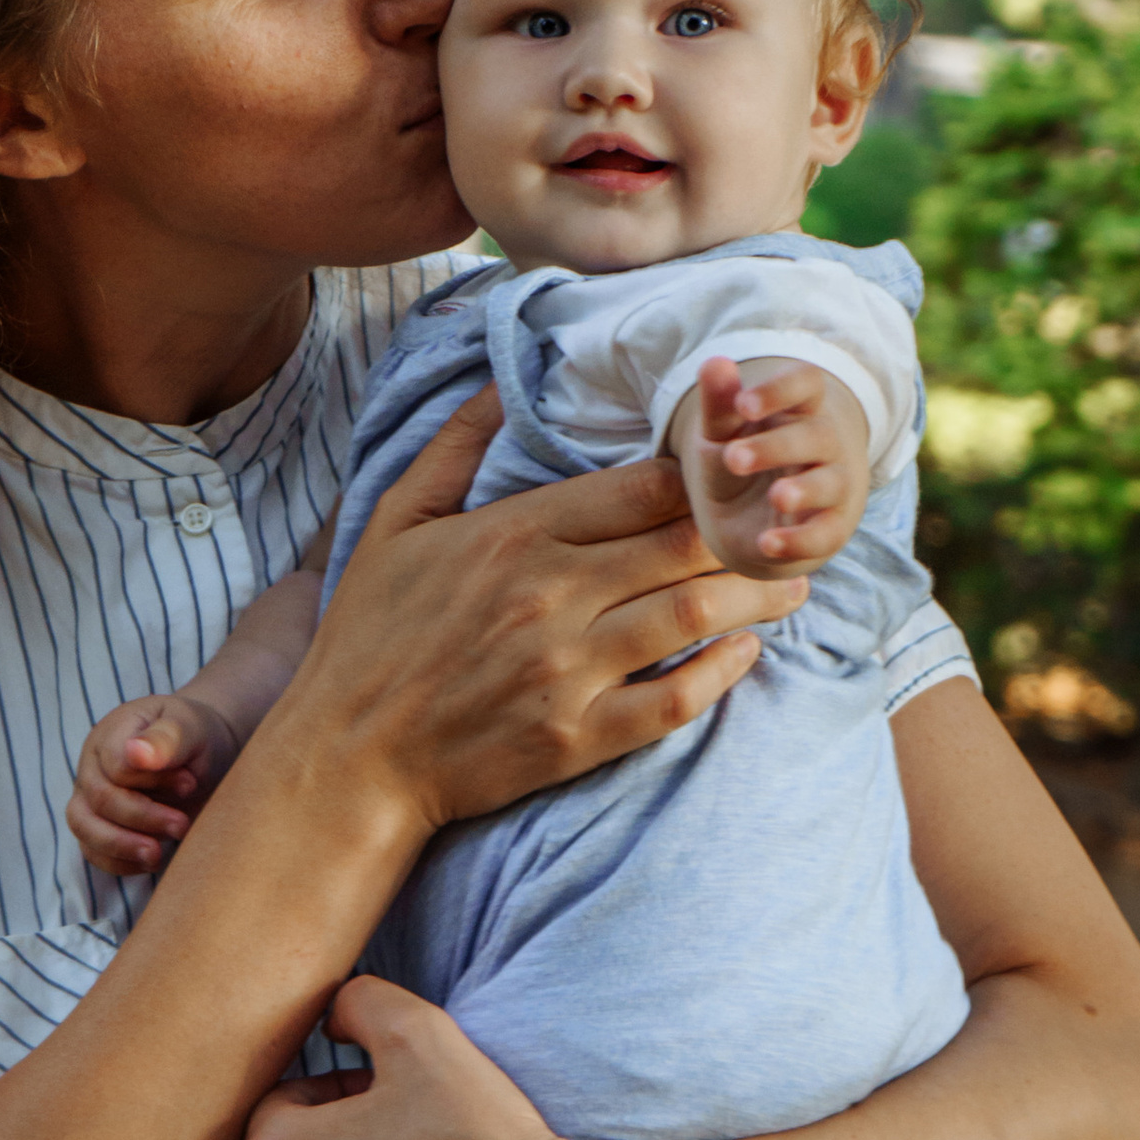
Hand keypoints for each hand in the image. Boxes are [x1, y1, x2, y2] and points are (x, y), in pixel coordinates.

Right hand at [67, 690, 241, 877]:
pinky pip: (93, 851)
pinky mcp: (98, 826)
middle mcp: (93, 766)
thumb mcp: (189, 728)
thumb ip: (165, 738)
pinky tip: (151, 861)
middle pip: (99, 799)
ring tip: (157, 855)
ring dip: (123, 846)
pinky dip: (119, 862)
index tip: (190, 784)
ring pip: (85, 828)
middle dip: (143, 817)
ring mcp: (90, 798)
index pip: (116, 765)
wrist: (201, 754)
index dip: (152, 780)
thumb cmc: (193, 736)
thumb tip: (136, 753)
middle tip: (181, 825)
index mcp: (112, 734)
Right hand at [285, 388, 807, 838]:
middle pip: (686, 545)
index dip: (702, 475)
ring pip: (696, 615)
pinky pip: (677, 699)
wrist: (347, 758)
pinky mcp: (579, 738)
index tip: (730, 475)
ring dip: (759, 596)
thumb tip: (498, 381)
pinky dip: (726, 672)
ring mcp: (568, 670)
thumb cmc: (369, 635)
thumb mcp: (394, 521)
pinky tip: (747, 652)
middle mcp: (550, 596)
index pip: (643, 487)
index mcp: (514, 534)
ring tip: (791, 585)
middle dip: (747, 532)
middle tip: (783, 528)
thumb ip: (452, 445)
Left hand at [682, 353, 870, 570]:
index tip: (742, 405)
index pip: (806, 384)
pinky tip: (768, 543)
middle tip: (734, 458)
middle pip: (818, 435)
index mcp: (798, 409)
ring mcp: (833, 487)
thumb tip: (714, 361)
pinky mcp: (831, 530)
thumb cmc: (740, 463)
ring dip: (805, 489)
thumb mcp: (721, 434)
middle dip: (777, 446)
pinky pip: (826, 534)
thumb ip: (719, 404)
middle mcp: (824, 445)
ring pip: (832, 482)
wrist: (746, 524)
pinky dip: (800, 540)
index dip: (779, 390)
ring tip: (776, 494)